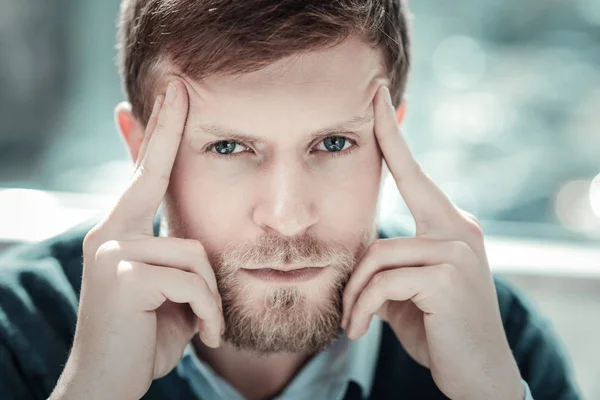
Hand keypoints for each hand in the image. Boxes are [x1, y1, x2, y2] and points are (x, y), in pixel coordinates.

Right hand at [50, 81, 223, 399]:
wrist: (111, 384)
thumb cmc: (147, 335)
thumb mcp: (168, 291)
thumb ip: (177, 259)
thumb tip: (193, 240)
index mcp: (121, 232)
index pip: (145, 173)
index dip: (158, 131)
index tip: (172, 92)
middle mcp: (109, 232)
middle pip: (159, 181)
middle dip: (170, 129)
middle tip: (180, 83)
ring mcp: (112, 250)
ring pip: (195, 253)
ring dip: (211, 298)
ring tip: (208, 326)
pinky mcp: (122, 274)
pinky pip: (193, 280)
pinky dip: (208, 312)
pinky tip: (203, 335)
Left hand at [341, 87, 522, 399]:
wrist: (477, 374)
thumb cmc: (436, 328)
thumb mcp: (405, 291)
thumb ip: (387, 263)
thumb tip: (358, 253)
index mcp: (448, 226)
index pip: (413, 171)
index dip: (393, 132)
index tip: (379, 95)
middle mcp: (458, 228)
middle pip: (387, 213)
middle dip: (371, 202)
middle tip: (360, 197)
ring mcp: (456, 249)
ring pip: (376, 256)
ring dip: (356, 296)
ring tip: (353, 323)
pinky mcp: (448, 274)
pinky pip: (382, 282)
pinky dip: (362, 309)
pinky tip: (361, 331)